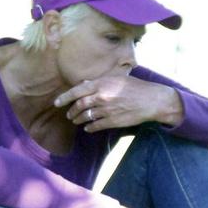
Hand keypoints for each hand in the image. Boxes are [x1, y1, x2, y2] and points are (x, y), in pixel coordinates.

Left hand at [54, 76, 180, 131]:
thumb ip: (100, 82)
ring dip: (78, 119)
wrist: (151, 100)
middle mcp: (102, 96)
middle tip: (69, 114)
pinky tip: (88, 128)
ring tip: (76, 121)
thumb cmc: (136, 87)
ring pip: (86, 116)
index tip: (57, 103)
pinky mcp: (112, 121)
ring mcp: (107, 110)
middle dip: (72, 111)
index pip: (77, 91)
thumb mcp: (117, 79)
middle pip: (79, 105)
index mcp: (102, 84)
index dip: (65, 98)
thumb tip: (84, 84)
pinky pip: (96, 126)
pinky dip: (89, 127)